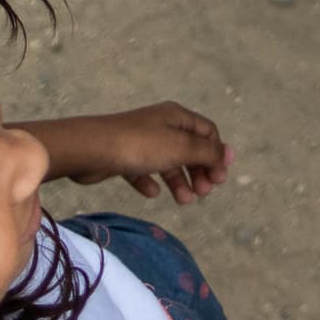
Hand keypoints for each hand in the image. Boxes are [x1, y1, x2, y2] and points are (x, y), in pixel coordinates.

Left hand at [40, 103, 231, 202]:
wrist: (90, 149)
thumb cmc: (141, 146)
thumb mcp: (181, 147)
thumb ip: (207, 152)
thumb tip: (229, 154)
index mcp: (177, 117)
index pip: (207, 132)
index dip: (216, 155)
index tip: (218, 180)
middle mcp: (161, 125)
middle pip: (189, 148)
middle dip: (199, 171)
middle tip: (203, 193)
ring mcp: (141, 141)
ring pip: (168, 162)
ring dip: (179, 181)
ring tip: (183, 201)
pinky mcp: (123, 157)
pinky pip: (143, 170)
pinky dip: (151, 182)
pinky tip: (152, 193)